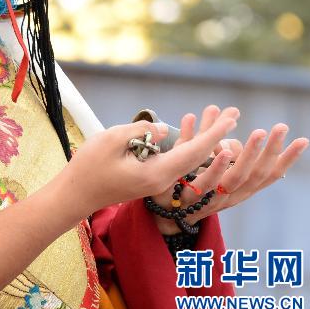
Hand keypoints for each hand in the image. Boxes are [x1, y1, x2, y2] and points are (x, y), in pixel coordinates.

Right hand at [55, 105, 238, 221]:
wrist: (75, 195)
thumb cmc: (89, 166)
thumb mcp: (112, 140)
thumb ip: (142, 133)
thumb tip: (165, 130)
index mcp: (157, 174)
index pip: (193, 152)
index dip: (214, 133)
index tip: (232, 118)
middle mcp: (163, 181)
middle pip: (197, 157)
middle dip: (216, 134)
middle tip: (234, 113)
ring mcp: (157, 182)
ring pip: (188, 160)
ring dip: (205, 139)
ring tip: (218, 118)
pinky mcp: (150, 179)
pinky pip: (176, 162)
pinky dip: (189, 146)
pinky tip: (192, 133)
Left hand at [149, 105, 308, 232]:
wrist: (165, 211)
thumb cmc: (191, 180)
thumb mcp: (207, 156)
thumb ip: (215, 133)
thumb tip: (230, 110)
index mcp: (240, 186)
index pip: (268, 173)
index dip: (286, 158)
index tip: (303, 140)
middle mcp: (231, 194)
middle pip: (254, 174)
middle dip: (268, 150)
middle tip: (279, 127)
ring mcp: (211, 196)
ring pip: (231, 179)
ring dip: (242, 154)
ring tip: (256, 133)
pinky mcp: (188, 195)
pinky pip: (200, 178)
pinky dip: (210, 161)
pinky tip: (215, 143)